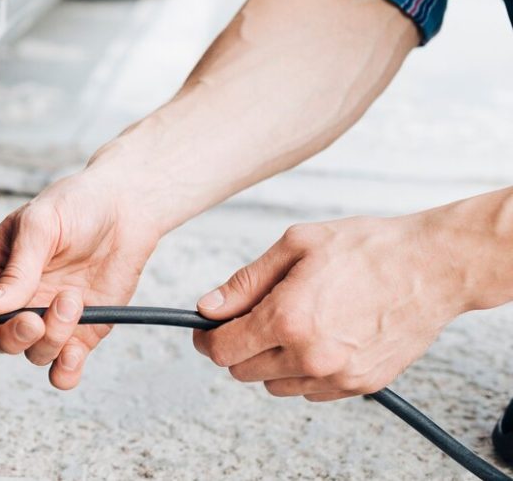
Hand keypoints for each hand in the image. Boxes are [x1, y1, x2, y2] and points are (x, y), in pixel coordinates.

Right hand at [0, 169, 160, 388]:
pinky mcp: (81, 332)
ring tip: (71, 301)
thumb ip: (15, 269)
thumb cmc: (77, 205)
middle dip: (13, 335)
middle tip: (33, 318)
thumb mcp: (39, 225)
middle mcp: (20, 300)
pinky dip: (65, 370)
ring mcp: (50, 318)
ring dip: (50, 338)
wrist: (126, 209)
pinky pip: (64, 367)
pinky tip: (73, 353)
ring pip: (33, 353)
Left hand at [192, 215, 469, 400]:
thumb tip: (209, 307)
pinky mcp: (360, 385)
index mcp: (287, 318)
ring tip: (295, 322)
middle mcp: (309, 354)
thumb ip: (246, 282)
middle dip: (239, 344)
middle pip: (242, 370)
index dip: (207, 337)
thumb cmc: (367, 249)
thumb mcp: (295, 245)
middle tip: (254, 316)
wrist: (431, 267)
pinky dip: (303, 370)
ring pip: (274, 385)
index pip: (222, 348)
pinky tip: (320, 337)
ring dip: (271, 360)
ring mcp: (337, 375)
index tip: (207, 327)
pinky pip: (310, 391)